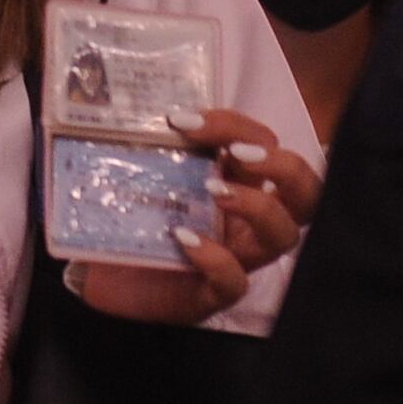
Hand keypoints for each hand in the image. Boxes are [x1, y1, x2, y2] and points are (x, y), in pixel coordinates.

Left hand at [75, 103, 316, 325]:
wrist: (98, 277)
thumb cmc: (131, 222)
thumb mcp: (144, 176)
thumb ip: (152, 146)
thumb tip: (128, 109)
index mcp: (237, 184)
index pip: (265, 145)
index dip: (236, 125)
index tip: (185, 119)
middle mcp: (246, 222)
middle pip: (304, 193)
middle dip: (284, 166)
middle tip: (237, 153)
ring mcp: (235, 259)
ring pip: (284, 236)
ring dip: (257, 206)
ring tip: (215, 190)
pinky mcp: (209, 294)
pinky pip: (234, 282)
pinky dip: (216, 259)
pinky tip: (185, 240)